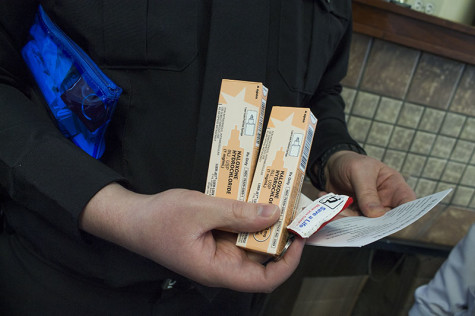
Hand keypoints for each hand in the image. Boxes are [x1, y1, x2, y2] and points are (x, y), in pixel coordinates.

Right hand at [80, 184, 304, 292]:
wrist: (132, 218)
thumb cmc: (159, 220)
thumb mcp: (200, 210)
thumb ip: (237, 213)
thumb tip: (272, 214)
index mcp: (218, 269)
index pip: (263, 280)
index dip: (287, 264)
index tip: (299, 240)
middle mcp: (222, 264)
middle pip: (261, 259)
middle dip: (279, 236)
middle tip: (292, 210)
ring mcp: (218, 251)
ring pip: (250, 242)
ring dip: (264, 223)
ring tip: (277, 199)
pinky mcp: (215, 238)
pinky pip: (238, 230)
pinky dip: (248, 216)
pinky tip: (254, 198)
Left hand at [321, 150, 415, 217]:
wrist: (331, 167)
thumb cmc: (351, 163)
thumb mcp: (360, 172)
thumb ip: (367, 192)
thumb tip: (376, 214)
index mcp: (394, 186)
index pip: (408, 202)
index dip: (406, 214)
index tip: (393, 219)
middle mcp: (385, 201)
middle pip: (387, 219)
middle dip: (371, 222)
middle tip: (357, 217)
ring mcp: (369, 210)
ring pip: (365, 224)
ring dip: (350, 218)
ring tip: (337, 207)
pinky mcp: (355, 215)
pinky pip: (350, 222)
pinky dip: (339, 216)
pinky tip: (328, 202)